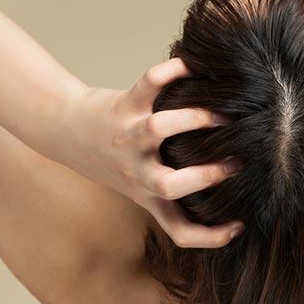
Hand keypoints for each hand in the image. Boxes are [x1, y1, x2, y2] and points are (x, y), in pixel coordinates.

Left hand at [59, 58, 243, 247]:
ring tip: (225, 115)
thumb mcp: (140, 187)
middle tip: (236, 163)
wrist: (66, 130)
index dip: (210, 237)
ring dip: (196, 119)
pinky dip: (172, 72)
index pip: (178, 230)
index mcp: (147, 196)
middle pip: (168, 186)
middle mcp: (138, 171)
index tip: (238, 225)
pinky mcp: (125, 105)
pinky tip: (193, 66)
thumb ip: (175, 191)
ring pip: (159, 128)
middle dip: (206, 175)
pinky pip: (149, 84)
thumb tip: (227, 192)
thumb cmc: (116, 161)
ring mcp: (129, 138)